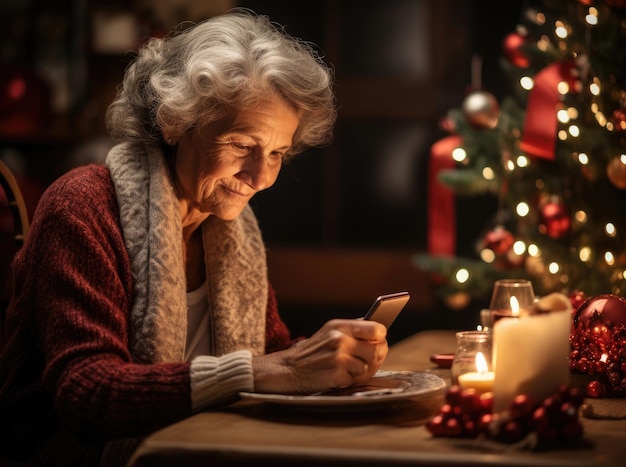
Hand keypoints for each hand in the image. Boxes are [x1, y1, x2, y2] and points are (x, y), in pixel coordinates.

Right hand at [252, 318, 387, 393]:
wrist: (288, 369)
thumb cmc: (312, 351)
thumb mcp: (329, 332)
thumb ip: (353, 329)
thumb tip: (380, 331)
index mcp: (340, 326)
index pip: (377, 328)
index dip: (380, 337)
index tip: (377, 342)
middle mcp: (340, 339)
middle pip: (377, 349)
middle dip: (375, 358)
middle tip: (366, 361)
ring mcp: (339, 358)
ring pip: (369, 366)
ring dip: (361, 371)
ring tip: (348, 369)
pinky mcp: (337, 375)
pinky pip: (357, 379)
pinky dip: (350, 381)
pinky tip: (339, 377)